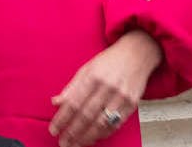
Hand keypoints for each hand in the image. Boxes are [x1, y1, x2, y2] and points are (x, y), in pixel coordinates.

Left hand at [49, 30, 162, 146]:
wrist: (137, 54)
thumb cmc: (109, 62)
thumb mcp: (86, 69)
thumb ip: (71, 88)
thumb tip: (56, 102)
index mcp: (92, 77)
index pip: (73, 102)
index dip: (62, 118)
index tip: (54, 130)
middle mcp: (107, 87)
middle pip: (87, 115)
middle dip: (73, 132)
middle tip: (64, 143)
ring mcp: (121, 97)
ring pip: (102, 122)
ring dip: (87, 137)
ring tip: (76, 144)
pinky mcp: (132, 104)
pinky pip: (116, 124)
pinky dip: (104, 133)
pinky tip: (94, 138)